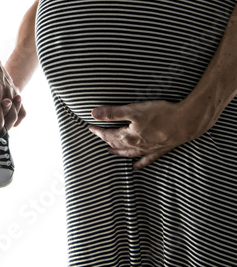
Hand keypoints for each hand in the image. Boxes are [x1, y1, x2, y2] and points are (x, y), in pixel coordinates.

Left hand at [88, 100, 204, 169]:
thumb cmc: (160, 114)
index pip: (107, 135)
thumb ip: (112, 113)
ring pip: (128, 153)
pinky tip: (135, 167)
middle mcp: (136, 145)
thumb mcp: (133, 110)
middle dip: (106, 141)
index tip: (90, 127)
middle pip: (116, 144)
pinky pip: (146, 160)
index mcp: (127, 136)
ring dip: (118, 152)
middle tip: (100, 136)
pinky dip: (138, 163)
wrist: (186, 122)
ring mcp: (148, 149)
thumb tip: (93, 114)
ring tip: (110, 152)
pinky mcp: (159, 150)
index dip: (98, 131)